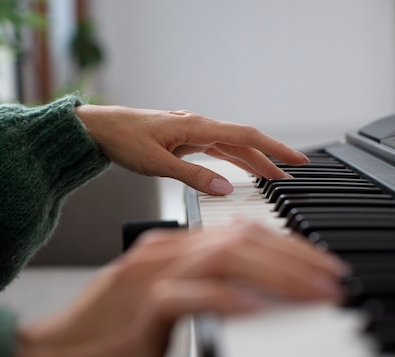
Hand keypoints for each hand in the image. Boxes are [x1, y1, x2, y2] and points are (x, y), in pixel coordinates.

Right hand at [14, 219, 347, 356]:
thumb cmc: (102, 336)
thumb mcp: (154, 301)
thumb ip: (193, 286)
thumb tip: (244, 290)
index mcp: (161, 249)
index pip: (233, 234)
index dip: (282, 247)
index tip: (315, 266)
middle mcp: (156, 254)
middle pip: (236, 240)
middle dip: (292, 257)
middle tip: (327, 278)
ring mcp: (146, 277)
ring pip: (222, 260)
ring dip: (276, 275)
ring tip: (311, 292)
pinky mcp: (140, 309)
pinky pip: (193, 296)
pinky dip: (230, 300)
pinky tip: (257, 308)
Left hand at [75, 105, 307, 194]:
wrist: (101, 129)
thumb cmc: (125, 141)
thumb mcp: (158, 163)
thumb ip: (192, 177)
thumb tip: (225, 189)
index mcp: (197, 126)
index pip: (246, 136)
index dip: (273, 149)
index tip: (296, 161)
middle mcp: (198, 126)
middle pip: (243, 141)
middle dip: (268, 158)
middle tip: (291, 177)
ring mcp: (191, 131)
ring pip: (230, 145)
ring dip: (251, 160)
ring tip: (271, 177)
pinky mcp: (182, 139)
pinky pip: (215, 149)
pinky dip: (231, 159)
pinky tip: (237, 169)